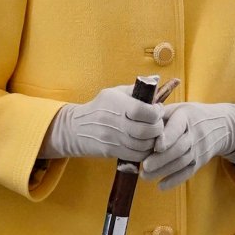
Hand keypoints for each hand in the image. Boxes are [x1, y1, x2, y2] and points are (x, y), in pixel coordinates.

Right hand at [43, 85, 163, 162]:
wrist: (76, 128)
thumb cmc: (100, 107)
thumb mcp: (115, 93)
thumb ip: (136, 89)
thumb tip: (156, 78)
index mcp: (117, 104)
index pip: (143, 111)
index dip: (156, 112)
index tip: (158, 109)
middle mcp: (114, 122)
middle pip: (146, 131)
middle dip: (158, 128)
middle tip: (158, 124)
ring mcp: (113, 139)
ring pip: (144, 145)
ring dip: (153, 141)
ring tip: (152, 134)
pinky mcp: (113, 151)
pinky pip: (137, 156)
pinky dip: (145, 151)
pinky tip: (144, 143)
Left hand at [140, 102, 234, 191]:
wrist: (221, 126)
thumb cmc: (190, 116)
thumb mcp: (178, 108)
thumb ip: (160, 114)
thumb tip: (138, 119)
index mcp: (186, 117)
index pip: (177, 127)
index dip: (168, 137)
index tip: (156, 147)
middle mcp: (194, 134)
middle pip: (179, 148)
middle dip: (161, 159)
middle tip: (144, 166)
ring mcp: (199, 149)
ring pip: (182, 162)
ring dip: (163, 171)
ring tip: (145, 176)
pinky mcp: (200, 161)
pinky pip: (188, 172)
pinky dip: (175, 180)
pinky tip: (161, 186)